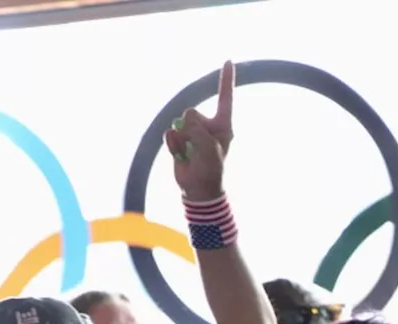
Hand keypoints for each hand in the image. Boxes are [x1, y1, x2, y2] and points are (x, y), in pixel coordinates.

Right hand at [165, 60, 234, 199]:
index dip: (226, 80)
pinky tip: (180, 156)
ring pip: (179, 122)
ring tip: (190, 155)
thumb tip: (184, 120)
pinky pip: (169, 133)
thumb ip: (198, 130)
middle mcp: (207, 125)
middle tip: (198, 149)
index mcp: (222, 125)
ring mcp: (192, 132)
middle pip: (192, 112)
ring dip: (182, 140)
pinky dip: (172, 145)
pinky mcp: (179, 139)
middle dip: (191, 129)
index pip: (224, 99)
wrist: (198, 189)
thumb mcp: (209, 149)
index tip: (229, 61)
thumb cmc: (210, 169)